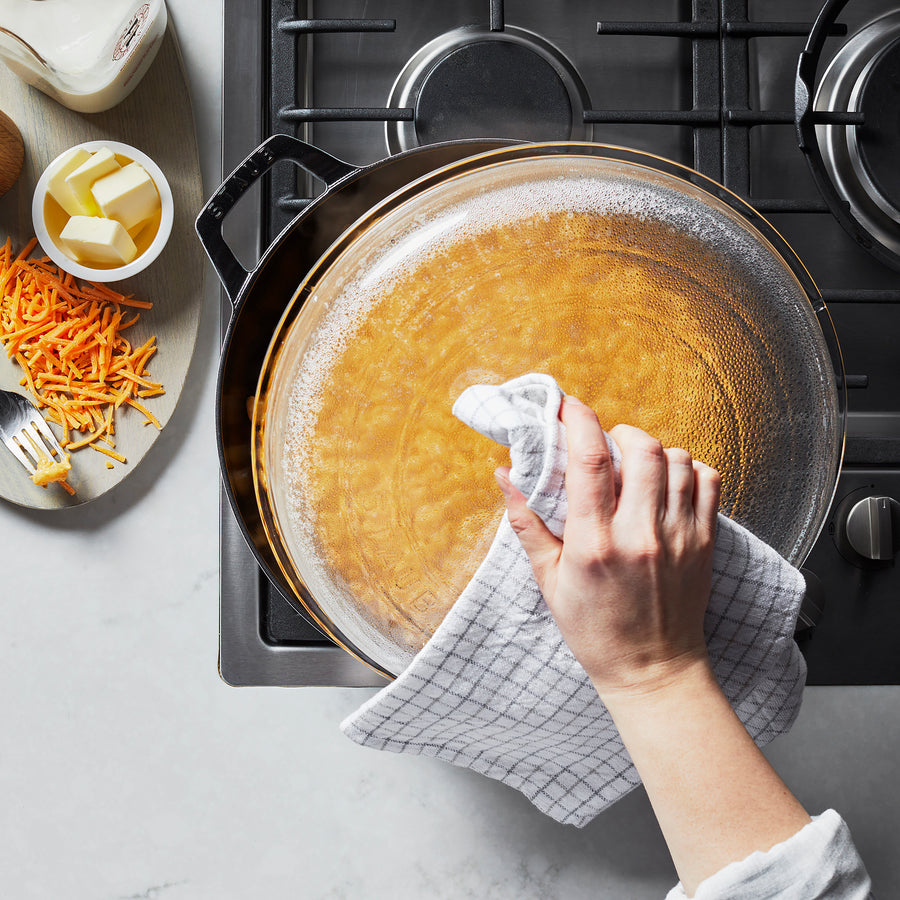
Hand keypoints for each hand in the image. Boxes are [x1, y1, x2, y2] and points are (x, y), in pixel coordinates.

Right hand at [494, 396, 720, 700]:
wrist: (652, 671)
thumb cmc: (595, 630)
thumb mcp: (549, 581)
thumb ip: (527, 523)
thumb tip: (505, 475)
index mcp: (594, 544)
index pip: (589, 461)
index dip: (577, 420)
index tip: (568, 406)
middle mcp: (640, 535)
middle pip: (641, 449)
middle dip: (619, 431)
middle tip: (605, 442)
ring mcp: (678, 537)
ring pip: (677, 460)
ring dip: (653, 451)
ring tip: (635, 466)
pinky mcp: (704, 543)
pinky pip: (708, 482)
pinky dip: (689, 469)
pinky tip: (668, 483)